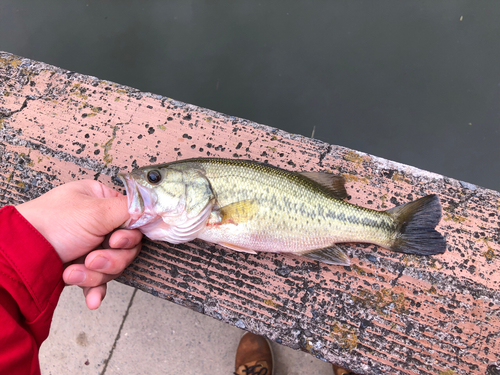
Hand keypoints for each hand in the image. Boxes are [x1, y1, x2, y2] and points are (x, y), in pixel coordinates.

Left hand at [17, 180, 141, 308]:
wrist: (18, 258)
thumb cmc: (49, 225)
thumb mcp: (96, 212)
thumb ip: (131, 209)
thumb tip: (158, 204)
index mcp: (101, 201)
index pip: (133, 219)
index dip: (128, 235)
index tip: (116, 240)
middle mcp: (97, 222)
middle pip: (127, 247)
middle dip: (109, 258)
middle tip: (92, 258)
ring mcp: (90, 245)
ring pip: (114, 265)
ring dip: (96, 273)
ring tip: (75, 272)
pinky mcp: (82, 266)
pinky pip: (101, 280)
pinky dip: (95, 287)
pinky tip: (91, 298)